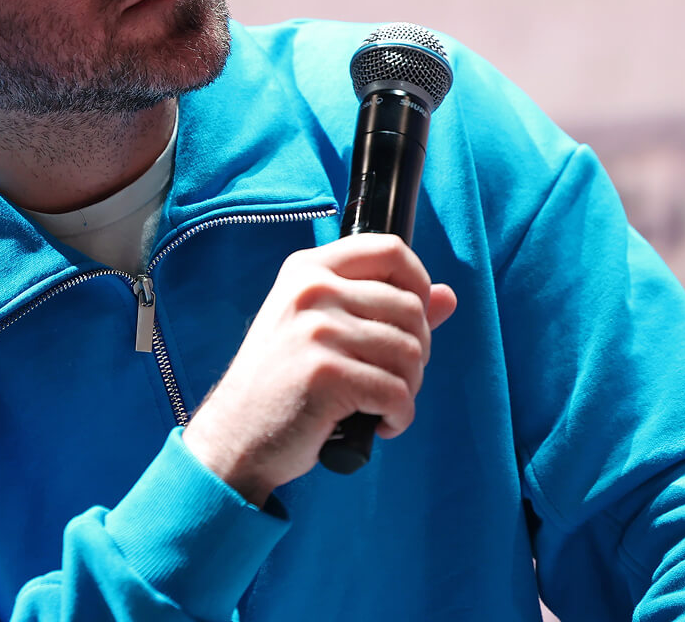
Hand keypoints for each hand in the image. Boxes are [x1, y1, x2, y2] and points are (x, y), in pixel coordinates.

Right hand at [181, 233, 457, 504]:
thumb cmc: (283, 383)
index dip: (419, 282)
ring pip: (410, 352)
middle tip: (393, 378)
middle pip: (411, 308)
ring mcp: (317, 331)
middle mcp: (312, 291)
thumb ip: (383, 308)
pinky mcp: (326, 375)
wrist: (236, 435)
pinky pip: (397, 393)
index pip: (390, 249)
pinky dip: (399, 416)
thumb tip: (448, 296)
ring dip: (409, 388)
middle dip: (418, 351)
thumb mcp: (323, 330)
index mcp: (308, 269)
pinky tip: (380, 424)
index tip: (415, 318)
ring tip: (384, 403)